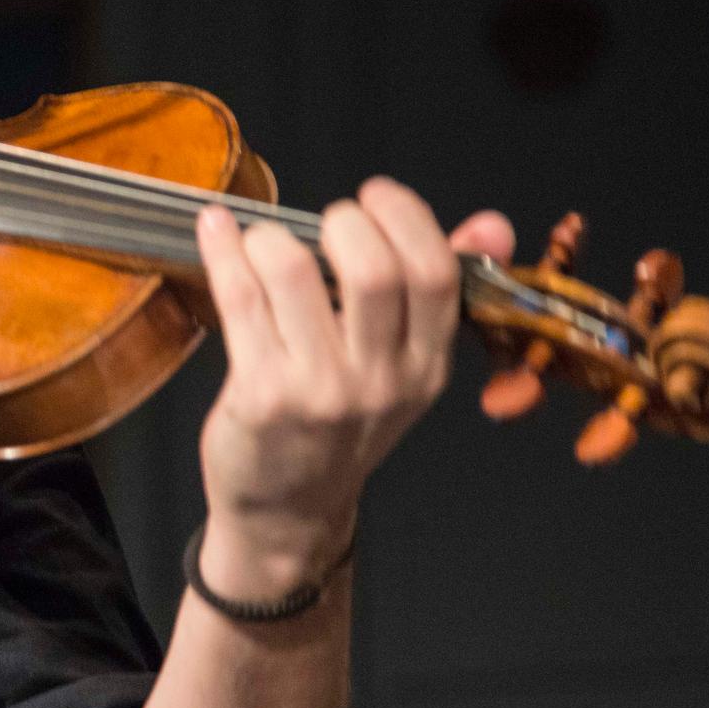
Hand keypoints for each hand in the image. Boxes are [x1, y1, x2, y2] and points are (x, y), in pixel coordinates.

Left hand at [194, 177, 513, 596]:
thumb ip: (440, 289)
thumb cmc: (340, 425)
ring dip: (273, 238)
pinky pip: (239, 299)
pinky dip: (223, 250)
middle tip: (324, 224)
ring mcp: (318, 390)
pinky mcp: (260, 394)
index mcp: (425, 366)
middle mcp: (380, 380)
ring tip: (265, 242)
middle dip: (344, 222)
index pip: (436, 275)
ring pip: (295, 275)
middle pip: (373, 271)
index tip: (375, 196)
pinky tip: (216, 230)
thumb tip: (492, 225)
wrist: (287, 512)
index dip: (407, 217)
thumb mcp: (405, 367)